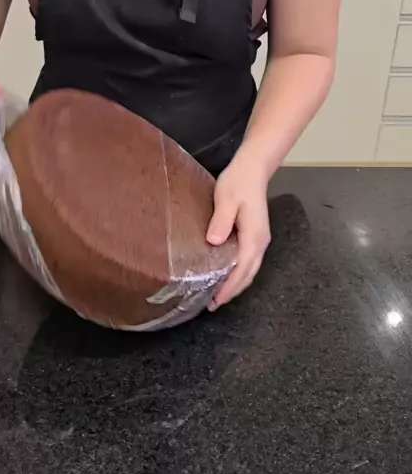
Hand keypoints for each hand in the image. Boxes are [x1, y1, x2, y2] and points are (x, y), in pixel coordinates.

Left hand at [206, 148, 270, 310]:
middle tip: (212, 304)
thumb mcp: (227, 199)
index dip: (229, 286)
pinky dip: (238, 273)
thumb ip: (222, 220)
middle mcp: (260, 242)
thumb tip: (214, 241)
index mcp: (254, 237)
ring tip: (217, 295)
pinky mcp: (255, 235)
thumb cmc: (238, 183)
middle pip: (248, 274)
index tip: (216, 300)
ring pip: (249, 269)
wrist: (253, 169)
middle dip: (232, 291)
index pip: (242, 268)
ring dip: (236, 284)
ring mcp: (259, 240)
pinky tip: (225, 275)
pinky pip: (247, 261)